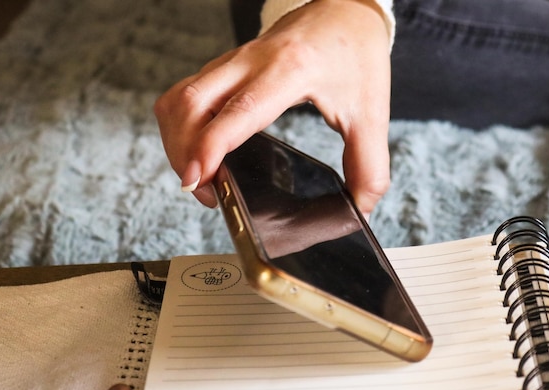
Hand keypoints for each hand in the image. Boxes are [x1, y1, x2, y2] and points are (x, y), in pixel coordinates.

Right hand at [154, 0, 391, 214]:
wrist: (345, 9)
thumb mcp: (372, 112)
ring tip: (200, 176)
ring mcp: (233, 62)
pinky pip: (184, 94)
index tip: (198, 180)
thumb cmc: (357, 52)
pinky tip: (198, 148)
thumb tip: (360, 210)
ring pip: (179, 99)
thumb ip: (370, 167)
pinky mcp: (225, 66)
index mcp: (289, 71)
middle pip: (190, 104)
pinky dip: (180, 126)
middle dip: (183, 155)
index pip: (236, 111)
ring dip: (176, 141)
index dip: (209, 148)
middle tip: (206, 192)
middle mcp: (251, 61)